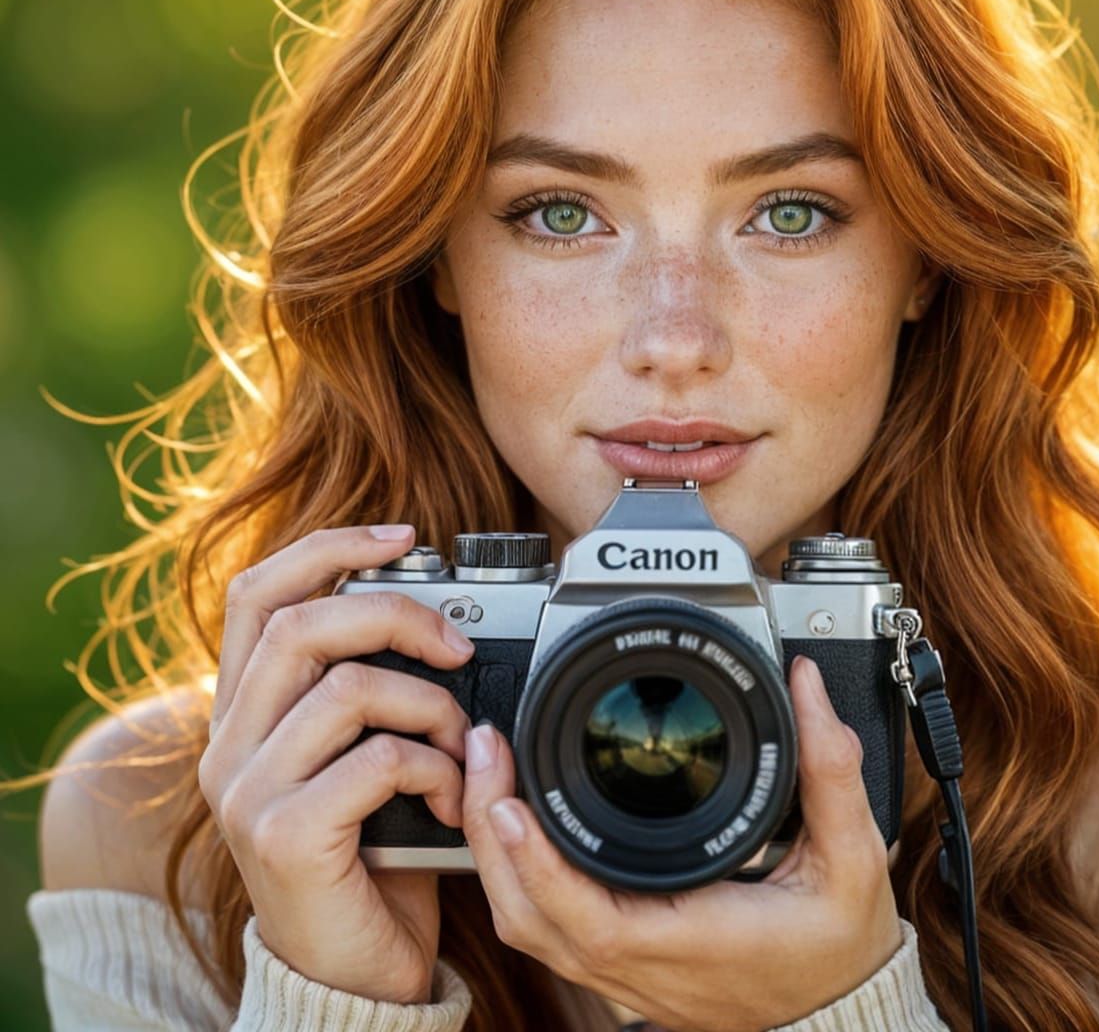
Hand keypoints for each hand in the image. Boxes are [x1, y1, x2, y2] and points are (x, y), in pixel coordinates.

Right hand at [198, 524, 475, 1003]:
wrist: (353, 972)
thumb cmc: (371, 853)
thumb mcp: (363, 754)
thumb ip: (372, 689)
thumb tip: (442, 617)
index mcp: (244, 712)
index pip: (258, 594)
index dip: (328, 546)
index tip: (403, 534)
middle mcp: (229, 746)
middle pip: (301, 624)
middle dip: (397, 613)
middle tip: (458, 645)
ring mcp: (247, 792)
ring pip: (346, 686)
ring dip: (430, 704)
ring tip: (460, 743)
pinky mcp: (284, 836)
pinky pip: (374, 759)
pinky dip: (432, 765)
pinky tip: (450, 796)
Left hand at [461, 653, 903, 1031]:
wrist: (842, 1008)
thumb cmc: (843, 942)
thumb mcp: (853, 856)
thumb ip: (831, 767)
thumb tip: (805, 684)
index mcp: (697, 941)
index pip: (592, 919)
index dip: (539, 863)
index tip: (511, 798)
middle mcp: (647, 968)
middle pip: (532, 922)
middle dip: (491, 837)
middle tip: (487, 750)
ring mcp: (628, 977)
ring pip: (530, 929)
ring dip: (497, 855)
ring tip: (492, 774)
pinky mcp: (623, 971)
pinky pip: (547, 930)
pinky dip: (519, 875)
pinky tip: (517, 823)